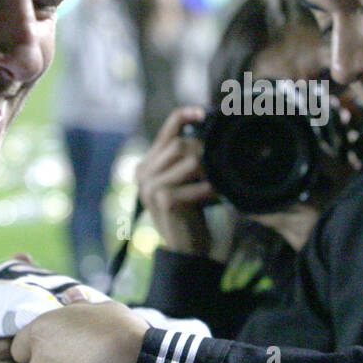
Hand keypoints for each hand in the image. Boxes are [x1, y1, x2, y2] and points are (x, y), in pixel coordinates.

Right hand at [135, 106, 216, 255]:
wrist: (186, 250)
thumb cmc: (190, 213)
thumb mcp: (185, 182)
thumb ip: (186, 159)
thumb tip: (207, 130)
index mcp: (146, 166)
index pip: (166, 131)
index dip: (184, 116)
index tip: (203, 112)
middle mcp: (143, 174)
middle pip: (180, 145)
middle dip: (204, 152)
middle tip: (220, 167)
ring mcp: (150, 187)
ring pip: (189, 160)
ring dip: (210, 171)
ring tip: (217, 184)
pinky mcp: (164, 200)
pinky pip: (197, 183)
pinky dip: (212, 189)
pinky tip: (217, 197)